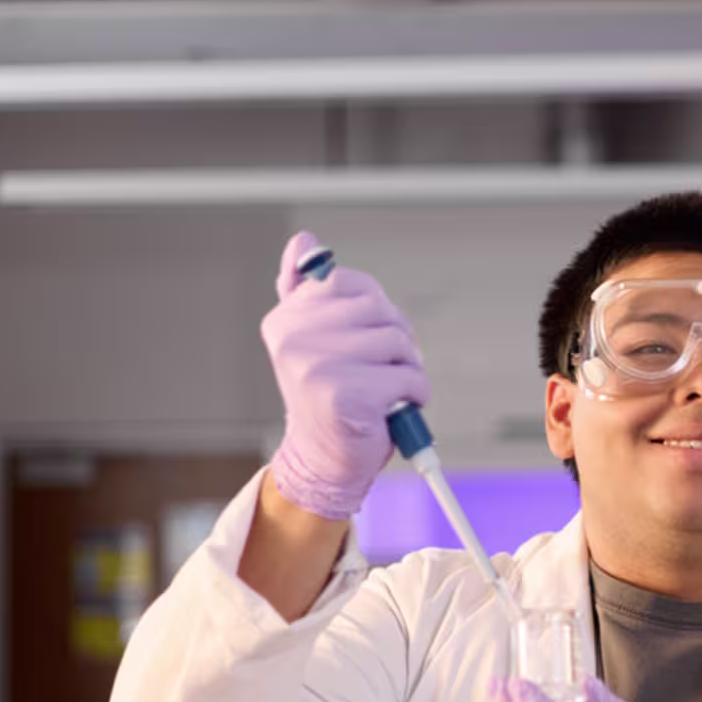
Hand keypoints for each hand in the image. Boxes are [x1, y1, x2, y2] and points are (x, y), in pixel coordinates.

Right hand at [262, 230, 430, 520]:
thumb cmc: (329, 398)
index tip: (363, 340)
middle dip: (396, 341)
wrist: (324, 461)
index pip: (350, 283)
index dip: (374, 311)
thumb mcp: (314, 340)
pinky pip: (409, 379)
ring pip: (399, 343)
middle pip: (380, 310)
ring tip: (386, 392)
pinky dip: (415, 396)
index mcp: (286, 318)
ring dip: (407, 370)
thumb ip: (308, 291)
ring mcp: (317, 366)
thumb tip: (304, 240)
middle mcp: (294, 338)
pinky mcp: (346, 396)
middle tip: (381, 370)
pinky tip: (394, 410)